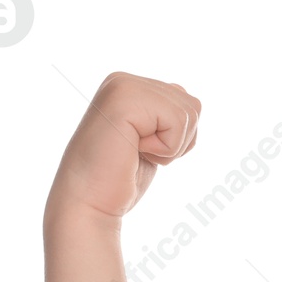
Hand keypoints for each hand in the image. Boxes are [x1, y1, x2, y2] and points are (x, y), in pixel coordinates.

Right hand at [45, 72, 200, 221]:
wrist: (89, 201)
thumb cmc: (119, 178)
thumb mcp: (151, 140)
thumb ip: (166, 115)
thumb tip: (192, 100)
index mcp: (129, 86)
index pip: (187, 103)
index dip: (178, 138)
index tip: (144, 149)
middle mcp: (124, 80)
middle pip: (193, 106)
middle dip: (177, 141)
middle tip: (140, 153)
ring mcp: (123, 87)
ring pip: (188, 113)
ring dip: (170, 146)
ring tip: (136, 151)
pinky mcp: (125, 102)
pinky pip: (177, 123)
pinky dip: (165, 148)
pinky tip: (134, 151)